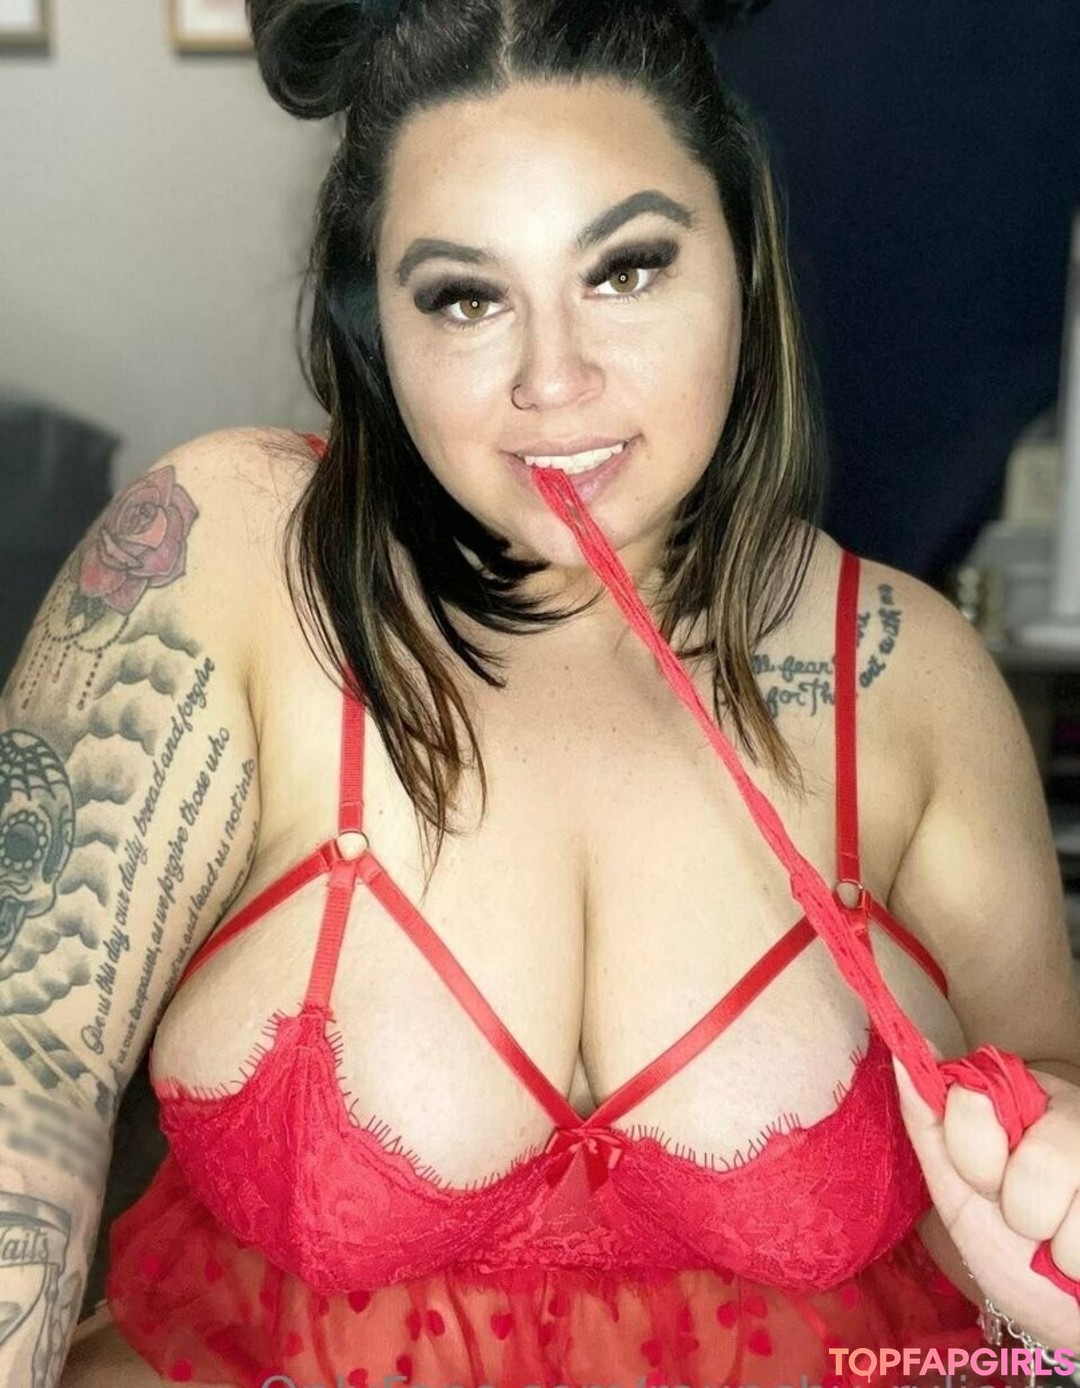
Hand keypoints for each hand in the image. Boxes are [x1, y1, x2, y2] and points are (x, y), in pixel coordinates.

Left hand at [892, 1046, 1079, 1352]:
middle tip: (1028, 1220)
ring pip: (1063, 1185)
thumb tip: (902, 1053)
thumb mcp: (958, 1192)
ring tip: (1063, 1239)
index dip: (973, 1158)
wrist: (1068, 1314)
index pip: (971, 1097)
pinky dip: (1079, 1258)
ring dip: (1059, 1242)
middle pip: (1031, 1156)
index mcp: (1017, 1097)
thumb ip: (929, 1124)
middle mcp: (1068, 1109)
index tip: (984, 1184)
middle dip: (1021, 1206)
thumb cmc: (1011, 1254)